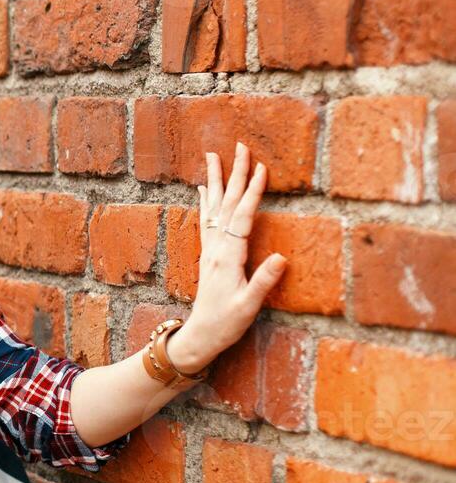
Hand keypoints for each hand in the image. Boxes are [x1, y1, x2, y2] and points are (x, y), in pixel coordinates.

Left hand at [168, 141, 287, 372]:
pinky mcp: (207, 255)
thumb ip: (263, 282)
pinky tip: (202, 189)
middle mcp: (215, 249)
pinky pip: (205, 221)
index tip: (261, 168)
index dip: (252, 192)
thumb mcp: (248, 307)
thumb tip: (281, 258)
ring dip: (215, 181)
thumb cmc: (226, 324)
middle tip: (239, 146)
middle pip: (226, 204)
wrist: (201, 336)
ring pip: (213, 208)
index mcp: (228, 257)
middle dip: (234, 174)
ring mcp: (209, 250)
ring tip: (213, 156)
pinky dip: (205, 202)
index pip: (242, 217)